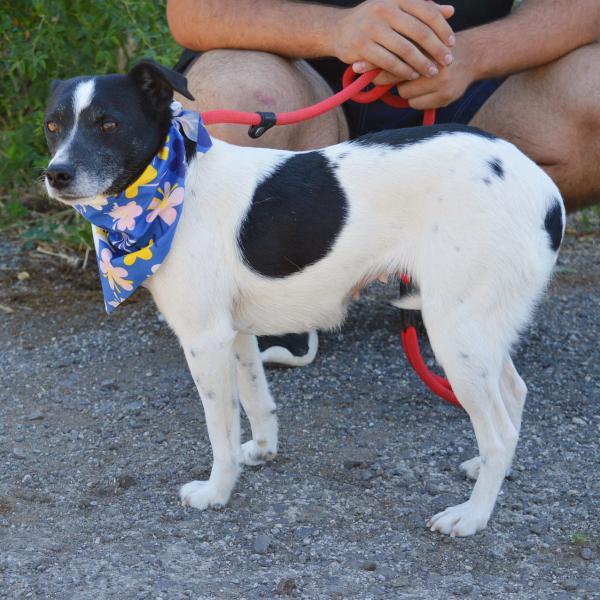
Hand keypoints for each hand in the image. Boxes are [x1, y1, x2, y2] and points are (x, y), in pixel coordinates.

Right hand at [332, 0, 455, 83]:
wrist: (338, 30)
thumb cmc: (374, 20)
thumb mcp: (397, 9)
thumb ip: (422, 9)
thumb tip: (450, 11)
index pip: (428, 12)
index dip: (443, 29)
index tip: (452, 43)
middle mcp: (384, 8)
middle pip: (419, 32)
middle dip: (436, 49)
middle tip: (447, 61)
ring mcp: (372, 27)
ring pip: (405, 49)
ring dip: (421, 63)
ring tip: (432, 72)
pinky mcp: (362, 46)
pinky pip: (389, 62)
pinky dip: (403, 71)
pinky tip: (412, 75)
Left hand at [353, 32, 479, 108]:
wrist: (473, 55)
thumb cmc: (438, 47)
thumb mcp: (421, 38)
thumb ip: (398, 44)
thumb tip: (366, 54)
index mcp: (426, 46)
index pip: (394, 59)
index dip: (375, 64)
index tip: (358, 67)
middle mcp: (433, 65)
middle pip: (398, 81)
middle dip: (393, 78)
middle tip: (385, 76)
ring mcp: (441, 83)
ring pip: (406, 95)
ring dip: (407, 89)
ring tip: (418, 79)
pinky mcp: (446, 97)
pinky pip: (416, 104)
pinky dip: (417, 99)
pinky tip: (427, 90)